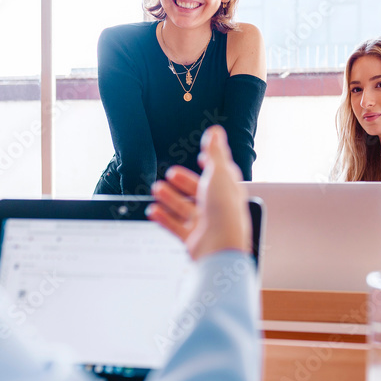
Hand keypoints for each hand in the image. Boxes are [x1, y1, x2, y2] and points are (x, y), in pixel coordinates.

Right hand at [148, 126, 250, 259]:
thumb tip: (216, 131)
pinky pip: (175, 226)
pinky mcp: (193, 239)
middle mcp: (218, 207)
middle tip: (170, 174)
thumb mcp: (219, 173)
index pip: (220, 174)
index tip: (201, 157)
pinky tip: (153, 211)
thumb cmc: (224, 212)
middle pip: (198, 191)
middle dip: (183, 182)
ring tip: (156, 189)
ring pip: (184, 208)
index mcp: (228, 191)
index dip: (210, 165)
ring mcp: (205, 224)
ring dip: (170, 198)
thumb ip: (215, 152)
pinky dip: (164, 218)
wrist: (220, 249)